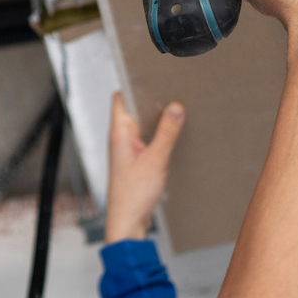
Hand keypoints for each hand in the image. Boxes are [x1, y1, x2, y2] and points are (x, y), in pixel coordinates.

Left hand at [104, 93, 184, 243]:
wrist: (127, 223)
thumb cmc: (133, 195)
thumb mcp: (155, 160)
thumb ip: (167, 133)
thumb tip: (175, 106)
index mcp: (119, 132)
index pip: (121, 97)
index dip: (134, 84)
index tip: (153, 74)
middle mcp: (120, 138)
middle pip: (134, 109)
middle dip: (152, 101)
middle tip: (174, 92)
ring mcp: (127, 150)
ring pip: (142, 125)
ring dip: (157, 120)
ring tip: (178, 111)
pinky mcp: (135, 160)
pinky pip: (147, 140)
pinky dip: (159, 136)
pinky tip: (174, 136)